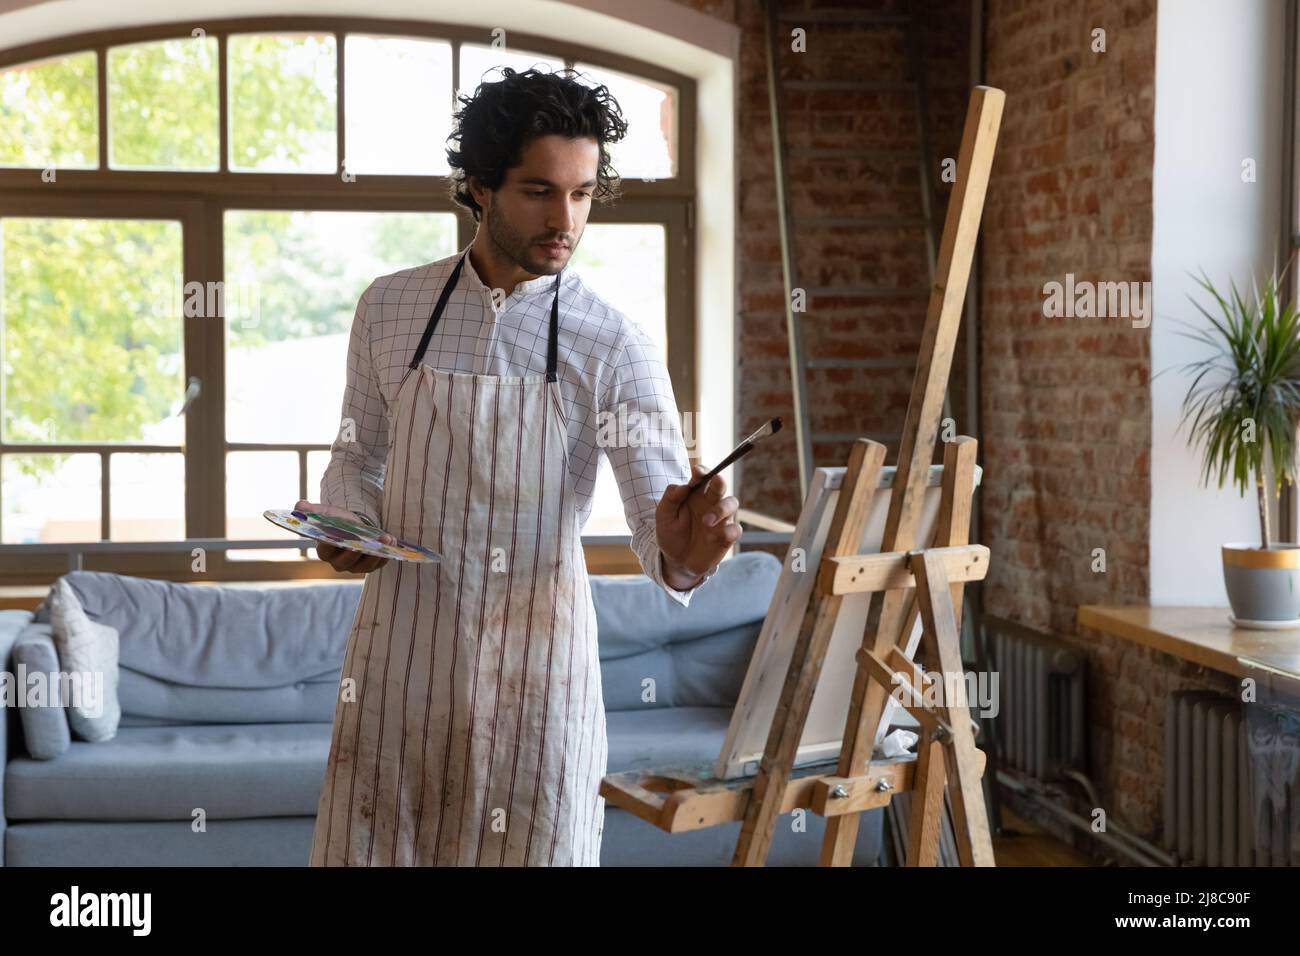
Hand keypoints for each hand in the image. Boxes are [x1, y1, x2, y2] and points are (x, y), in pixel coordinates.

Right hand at [295, 500, 395, 574]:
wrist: (353, 526)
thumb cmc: (336, 521)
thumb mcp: (325, 513)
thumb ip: (311, 511)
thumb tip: (299, 506)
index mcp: (324, 551)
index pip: (326, 550)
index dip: (334, 544)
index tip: (344, 535)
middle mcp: (338, 563)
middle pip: (348, 559)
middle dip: (361, 549)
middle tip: (372, 539)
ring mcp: (355, 567)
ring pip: (366, 564)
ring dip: (378, 552)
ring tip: (387, 538)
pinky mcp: (369, 566)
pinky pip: (378, 564)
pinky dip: (386, 554)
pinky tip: (392, 542)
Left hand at [655, 465, 741, 587]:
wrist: (676, 561)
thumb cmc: (670, 534)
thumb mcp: (663, 516)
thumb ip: (670, 498)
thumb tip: (683, 486)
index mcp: (695, 494)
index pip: (702, 477)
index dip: (703, 471)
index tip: (697, 472)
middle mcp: (710, 503)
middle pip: (721, 485)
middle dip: (719, 482)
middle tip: (716, 481)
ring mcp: (721, 519)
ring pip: (732, 503)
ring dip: (721, 509)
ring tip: (706, 522)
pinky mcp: (727, 536)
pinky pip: (735, 529)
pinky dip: (726, 532)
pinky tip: (712, 538)